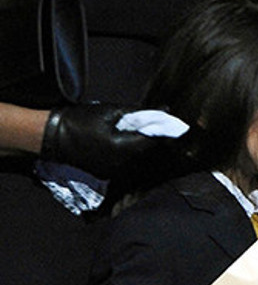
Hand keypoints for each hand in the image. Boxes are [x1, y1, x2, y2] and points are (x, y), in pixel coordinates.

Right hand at [41, 103, 179, 178]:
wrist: (53, 136)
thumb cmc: (80, 120)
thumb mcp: (111, 111)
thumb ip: (139, 113)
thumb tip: (163, 110)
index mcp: (123, 148)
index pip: (155, 142)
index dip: (168, 133)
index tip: (179, 126)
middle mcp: (122, 165)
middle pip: (151, 154)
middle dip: (161, 142)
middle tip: (169, 129)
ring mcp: (115, 172)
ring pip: (142, 162)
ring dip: (149, 150)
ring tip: (154, 136)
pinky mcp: (109, 174)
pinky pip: (129, 166)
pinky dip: (136, 156)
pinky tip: (136, 145)